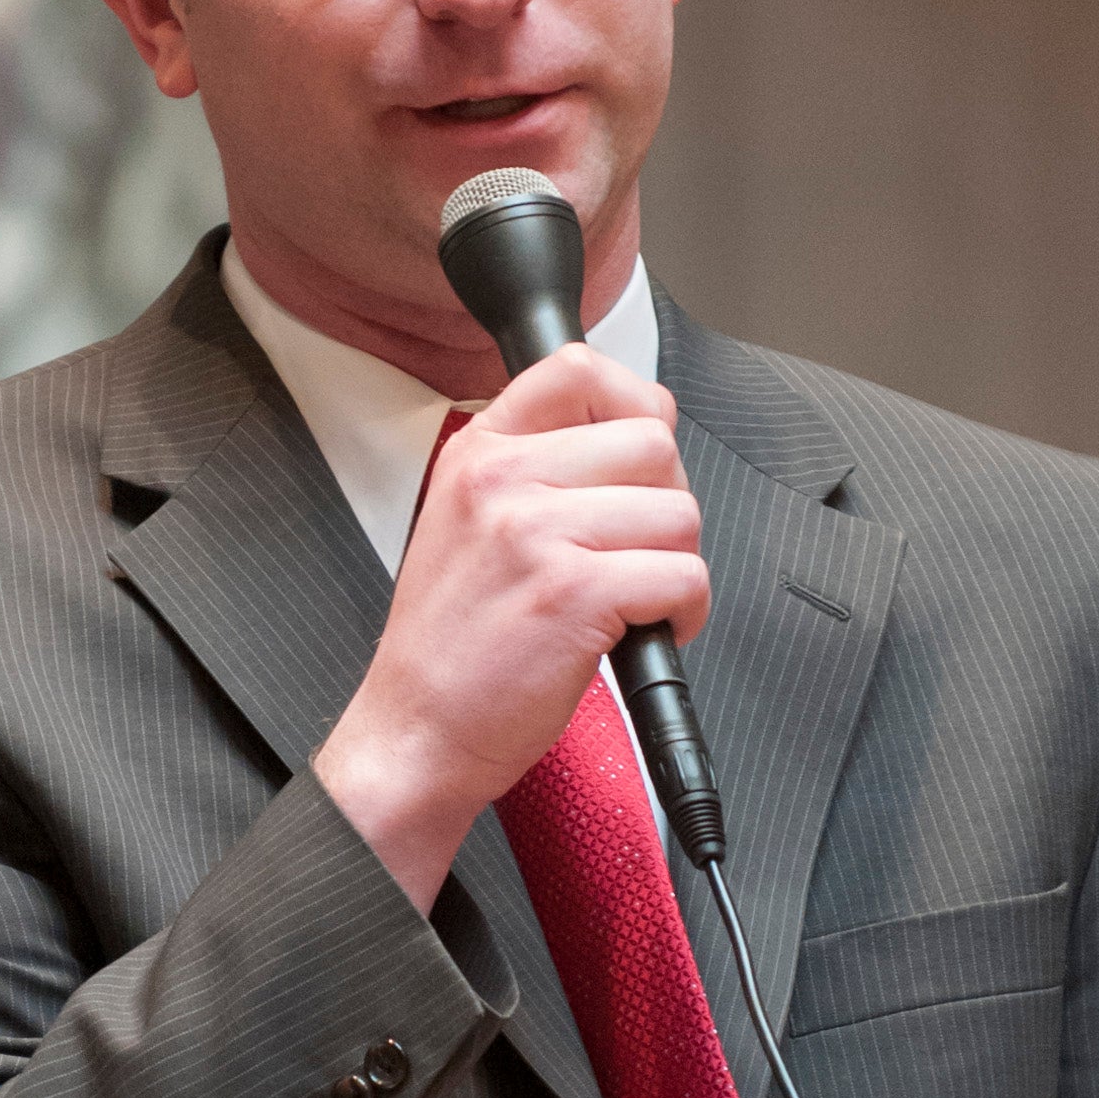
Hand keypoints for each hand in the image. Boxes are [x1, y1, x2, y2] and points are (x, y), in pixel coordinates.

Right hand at [314, 343, 708, 911]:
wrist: (413, 729)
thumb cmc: (449, 639)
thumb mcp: (463, 519)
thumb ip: (532, 469)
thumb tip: (632, 437)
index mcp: (478, 451)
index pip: (577, 368)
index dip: (633, 402)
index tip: (639, 450)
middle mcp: (504, 479)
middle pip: (651, 440)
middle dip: (666, 497)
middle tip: (638, 545)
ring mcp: (538, 532)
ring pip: (678, 511)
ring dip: (675, 561)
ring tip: (636, 596)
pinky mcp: (574, 593)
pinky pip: (684, 575)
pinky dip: (685, 611)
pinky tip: (645, 629)